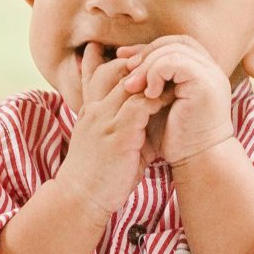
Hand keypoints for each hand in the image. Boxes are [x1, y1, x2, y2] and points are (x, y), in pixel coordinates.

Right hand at [59, 42, 162, 218]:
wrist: (80, 199)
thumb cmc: (97, 175)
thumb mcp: (105, 143)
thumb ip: (121, 127)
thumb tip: (145, 121)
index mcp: (89, 111)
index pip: (97, 73)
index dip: (116, 60)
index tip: (137, 54)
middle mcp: (94, 110)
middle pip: (113, 69)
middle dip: (138, 61)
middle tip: (162, 58)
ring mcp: (103, 120)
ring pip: (128, 82)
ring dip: (152, 77)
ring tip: (173, 74)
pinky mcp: (117, 134)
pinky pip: (140, 105)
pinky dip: (157, 98)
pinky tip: (171, 98)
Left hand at [115, 34, 233, 166]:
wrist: (197, 161)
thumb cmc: (176, 137)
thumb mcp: (158, 102)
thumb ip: (148, 80)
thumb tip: (121, 59)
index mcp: (201, 69)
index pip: (173, 43)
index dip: (148, 48)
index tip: (123, 59)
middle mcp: (210, 67)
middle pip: (173, 42)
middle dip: (145, 53)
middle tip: (125, 69)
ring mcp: (210, 74)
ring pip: (172, 50)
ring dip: (147, 66)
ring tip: (131, 86)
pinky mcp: (206, 83)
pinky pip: (175, 63)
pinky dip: (156, 73)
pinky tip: (148, 94)